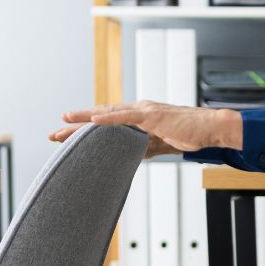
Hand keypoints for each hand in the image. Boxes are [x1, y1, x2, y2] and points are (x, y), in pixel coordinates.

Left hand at [49, 101, 242, 155]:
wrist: (211, 129)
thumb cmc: (191, 135)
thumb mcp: (162, 143)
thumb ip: (145, 146)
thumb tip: (131, 155)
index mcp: (139, 116)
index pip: (107, 123)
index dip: (85, 129)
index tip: (66, 137)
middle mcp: (137, 110)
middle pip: (100, 118)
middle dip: (75, 126)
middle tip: (53, 135)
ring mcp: (143, 111)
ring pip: (107, 115)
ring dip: (84, 120)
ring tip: (63, 124)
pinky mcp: (151, 115)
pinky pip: (125, 117)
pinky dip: (107, 119)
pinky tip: (91, 121)